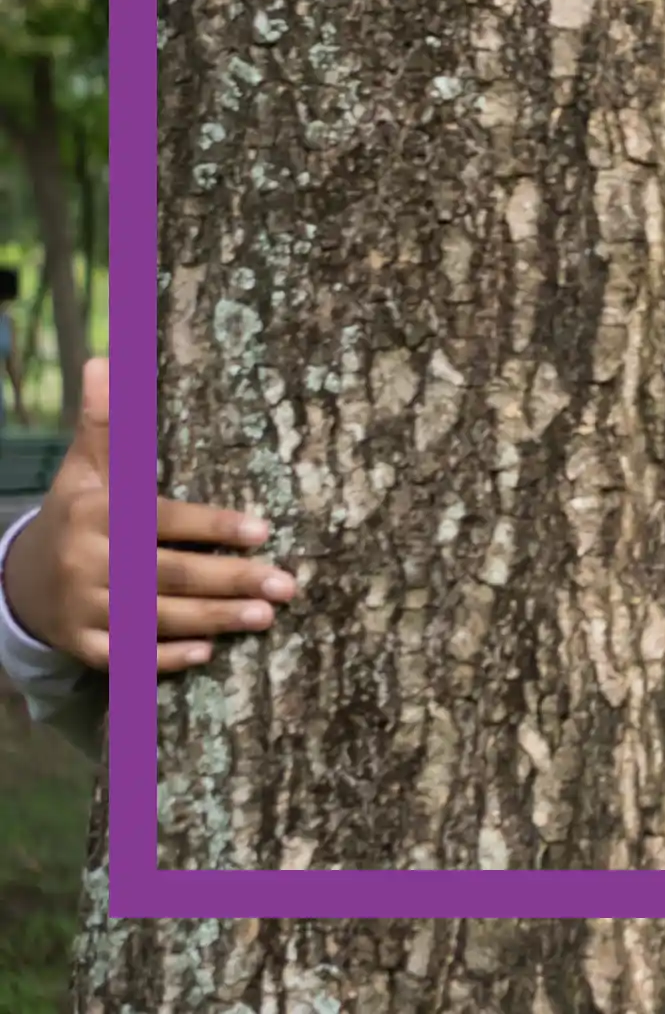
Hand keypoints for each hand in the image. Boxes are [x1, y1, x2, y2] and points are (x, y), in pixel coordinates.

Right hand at [0, 359, 296, 671]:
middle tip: (287, 584)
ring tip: (266, 617)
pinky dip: (164, 658)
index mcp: (95, 514)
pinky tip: (207, 655)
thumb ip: (105, 420)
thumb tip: (107, 358)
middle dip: (230, 580)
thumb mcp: (88, 465)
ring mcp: (84, 608)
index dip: (211, 527)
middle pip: (168, 575)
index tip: (263, 529)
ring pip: (155, 618)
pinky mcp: (83, 645)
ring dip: (213, 620)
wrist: (22, 578)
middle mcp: (89, 563)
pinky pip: (127, 657)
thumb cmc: (78, 512)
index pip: (162, 522)